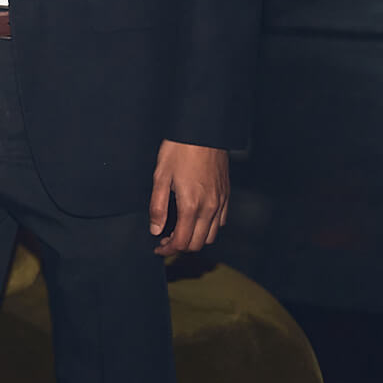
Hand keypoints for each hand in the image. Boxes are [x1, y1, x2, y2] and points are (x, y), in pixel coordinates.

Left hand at [149, 139, 229, 255]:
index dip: (168, 249)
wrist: (203, 132)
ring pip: (210, 236)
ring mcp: (221, 202)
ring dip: (194, 239)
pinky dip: (207, 228)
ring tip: (178, 230)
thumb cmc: (179, 151)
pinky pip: (220, 222)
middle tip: (164, 240)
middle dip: (179, 247)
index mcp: (191, 205)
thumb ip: (157, 206)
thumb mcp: (160, 176)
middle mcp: (209, 208)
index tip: (157, 248)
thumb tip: (156, 229)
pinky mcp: (226, 196)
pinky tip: (194, 219)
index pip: (182, 242)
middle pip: (197, 244)